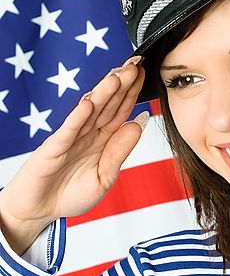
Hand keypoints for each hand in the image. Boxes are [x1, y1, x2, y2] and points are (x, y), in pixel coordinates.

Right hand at [0, 56, 147, 253]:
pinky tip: (88, 103)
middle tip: (134, 65)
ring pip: (90, 112)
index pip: (121, 112)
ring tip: (117, 76)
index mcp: (103, 140)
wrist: (40, 211)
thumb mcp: (105, 177)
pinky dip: (78, 116)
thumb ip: (120, 151)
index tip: (143, 74)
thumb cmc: (70, 195)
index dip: (132, 93)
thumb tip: (138, 124)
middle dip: (121, 85)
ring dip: (103, 94)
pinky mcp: (53, 148)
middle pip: (108, 105)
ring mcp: (70, 138)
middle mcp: (88, 134)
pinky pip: (68, 130)